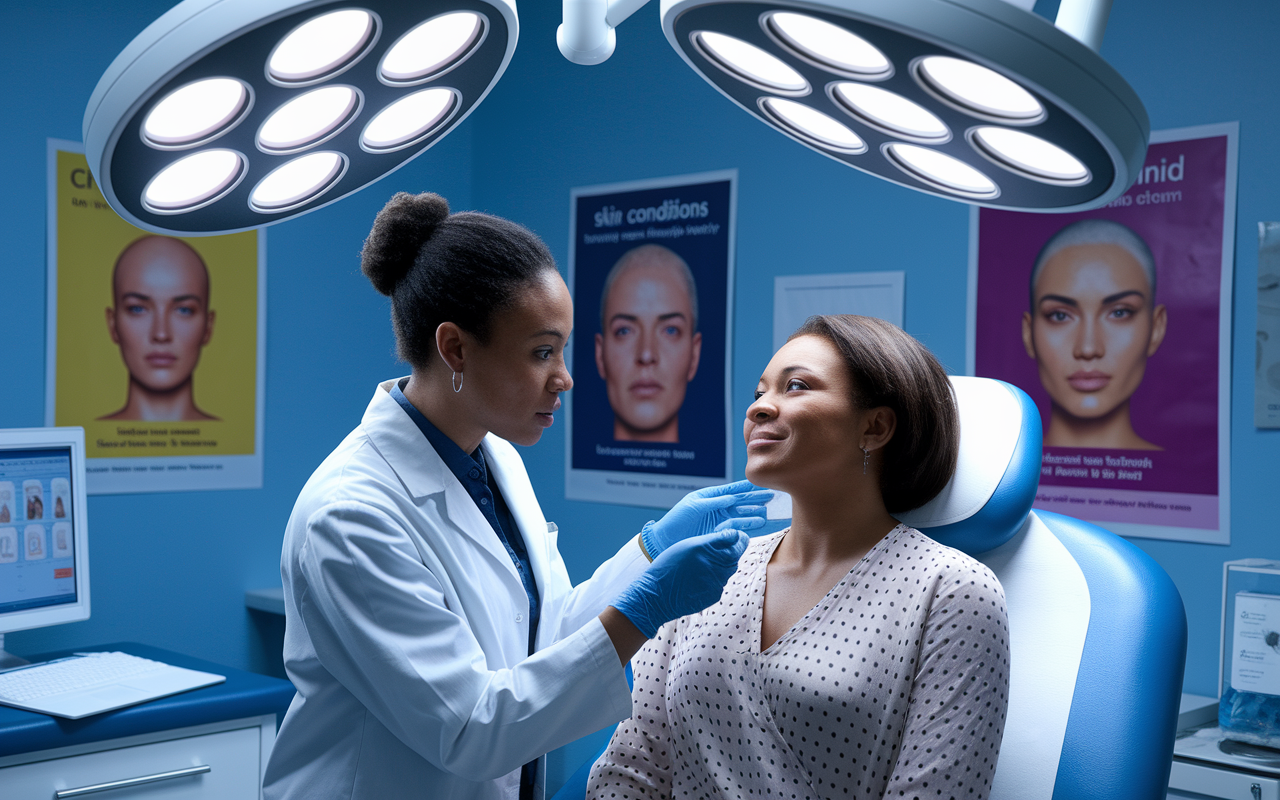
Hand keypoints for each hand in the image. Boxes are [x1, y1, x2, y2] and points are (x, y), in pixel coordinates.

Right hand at [612, 527, 748, 637]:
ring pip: (730, 568)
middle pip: (736, 554)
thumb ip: (709, 542)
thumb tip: (730, 538)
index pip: (732, 538)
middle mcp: (713, 564)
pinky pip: (722, 582)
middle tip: (736, 543)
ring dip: (727, 563)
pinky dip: (717, 577)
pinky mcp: (715, 594)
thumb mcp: (685, 546)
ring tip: (714, 561)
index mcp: (704, 548)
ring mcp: (716, 581)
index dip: (736, 536)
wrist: (657, 595)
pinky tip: (703, 577)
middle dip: (738, 547)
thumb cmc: (667, 567)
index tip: (735, 535)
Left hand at [642, 480, 771, 558]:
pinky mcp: (720, 533)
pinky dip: (748, 525)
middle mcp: (717, 508)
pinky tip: (759, 523)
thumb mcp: (694, 506)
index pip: (731, 490)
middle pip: (740, 502)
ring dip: (754, 513)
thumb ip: (714, 502)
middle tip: (771, 496)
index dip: (746, 487)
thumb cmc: (677, 520)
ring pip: (742, 515)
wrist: (666, 540)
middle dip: (755, 499)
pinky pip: (737, 527)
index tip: (759, 484)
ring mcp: (720, 521)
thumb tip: (732, 498)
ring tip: (767, 511)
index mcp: (710, 496)